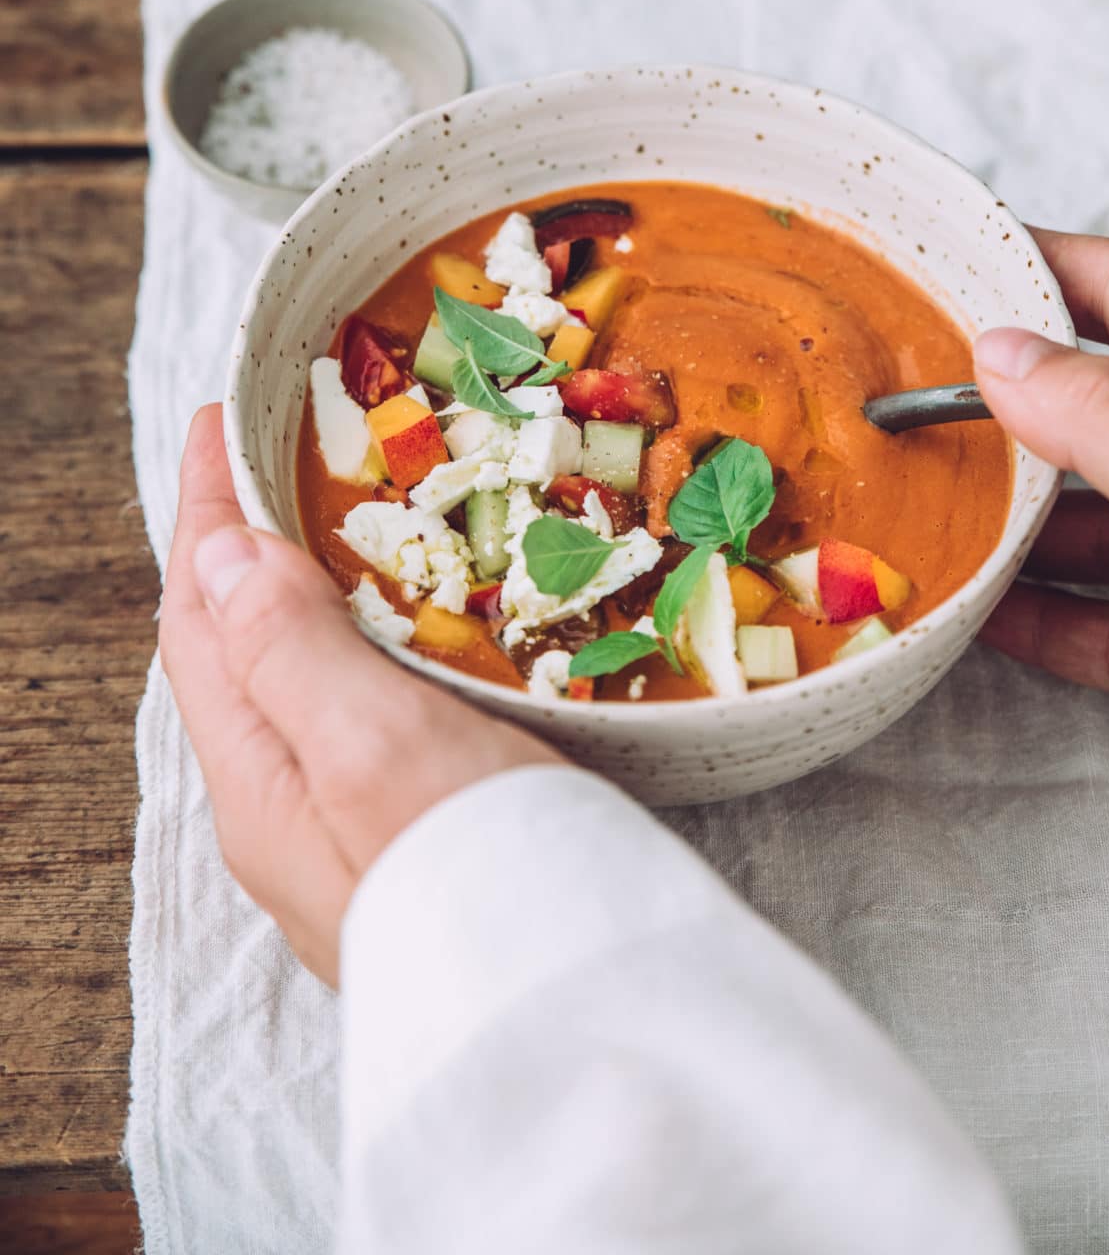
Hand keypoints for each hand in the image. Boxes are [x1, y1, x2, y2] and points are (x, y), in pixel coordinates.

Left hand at [159, 406, 559, 983]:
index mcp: (261, 783)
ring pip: (298, 685)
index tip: (221, 419)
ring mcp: (350, 834)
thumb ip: (291, 649)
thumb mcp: (374, 748)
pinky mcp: (415, 842)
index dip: (205, 511)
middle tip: (279, 456)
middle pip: (238, 650)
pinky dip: (364, 646)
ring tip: (338, 520)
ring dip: (302, 593)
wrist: (579, 1017)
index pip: (201, 618)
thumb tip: (222, 551)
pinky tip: (411, 636)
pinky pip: (358, 718)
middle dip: (243, 545)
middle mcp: (289, 813)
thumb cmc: (481, 871)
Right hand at [974, 232, 1108, 860]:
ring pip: (1102, 521)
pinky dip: (1047, 620)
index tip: (945, 262)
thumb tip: (1005, 353)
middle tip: (902, 398)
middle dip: (1005, 402)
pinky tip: (980, 619)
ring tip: (917, 509)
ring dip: (1014, 520)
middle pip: (1104, 408)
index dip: (1039, 268)